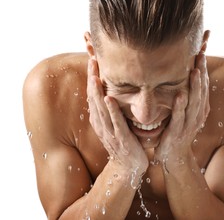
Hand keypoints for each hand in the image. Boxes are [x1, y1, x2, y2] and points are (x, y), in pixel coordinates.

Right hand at [87, 57, 148, 175]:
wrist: (129, 167)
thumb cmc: (124, 143)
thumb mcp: (115, 124)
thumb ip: (112, 110)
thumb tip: (111, 91)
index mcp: (100, 120)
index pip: (93, 95)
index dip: (92, 78)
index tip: (92, 60)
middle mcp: (101, 124)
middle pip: (94, 98)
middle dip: (92, 79)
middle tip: (91, 60)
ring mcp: (110, 132)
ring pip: (101, 109)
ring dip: (97, 92)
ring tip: (94, 75)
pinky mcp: (121, 139)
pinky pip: (115, 122)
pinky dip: (111, 110)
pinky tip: (108, 98)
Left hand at [154, 53, 209, 170]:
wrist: (174, 158)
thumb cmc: (177, 133)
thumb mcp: (184, 115)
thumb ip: (186, 100)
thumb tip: (183, 81)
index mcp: (199, 111)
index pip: (203, 88)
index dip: (203, 71)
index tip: (201, 54)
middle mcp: (196, 116)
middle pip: (201, 92)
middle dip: (201, 74)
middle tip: (201, 55)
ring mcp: (187, 125)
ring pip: (194, 103)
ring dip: (195, 87)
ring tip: (195, 71)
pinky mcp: (176, 133)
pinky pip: (179, 118)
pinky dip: (180, 107)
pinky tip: (180, 95)